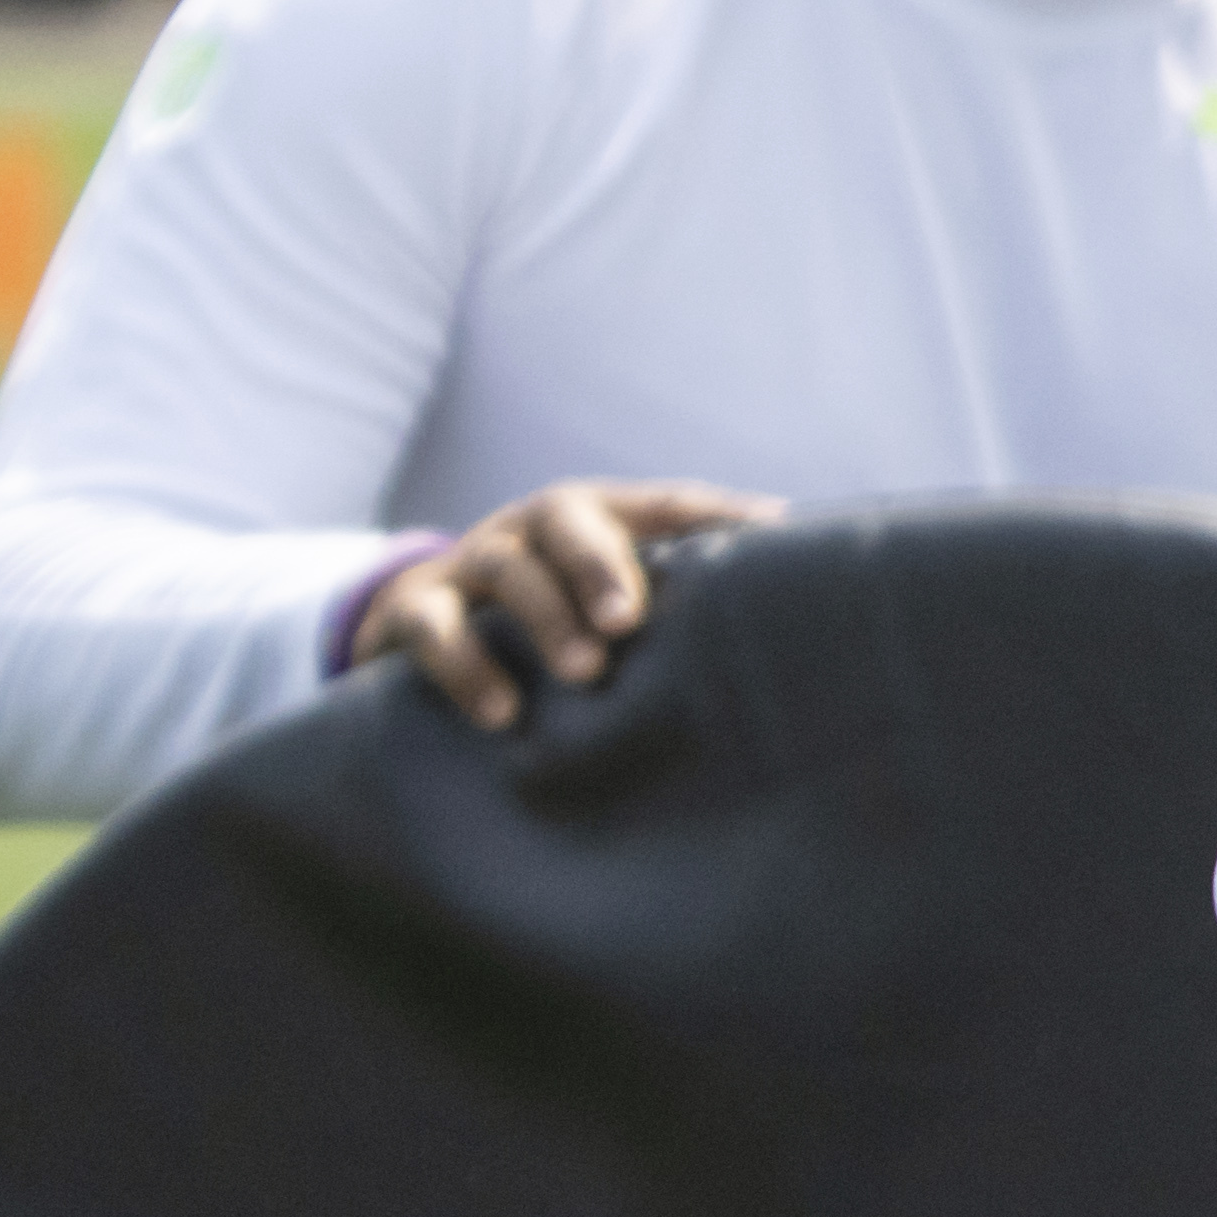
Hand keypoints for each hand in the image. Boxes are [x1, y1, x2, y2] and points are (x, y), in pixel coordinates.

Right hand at [347, 478, 779, 730]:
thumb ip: (684, 598)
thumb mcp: (613, 599)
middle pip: (571, 520)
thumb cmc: (557, 616)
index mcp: (599, 516)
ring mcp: (471, 564)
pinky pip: (433, 628)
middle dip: (603, 564)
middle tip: (631, 621)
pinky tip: (503, 713)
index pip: (664, 503)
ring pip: (507, 569)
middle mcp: (535, 528)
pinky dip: (465, 666)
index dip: (718, 513)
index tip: (773, 534)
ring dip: (547, 617)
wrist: (420, 624)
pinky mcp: (416, 612)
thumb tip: (800, 607)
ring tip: (584, 672)